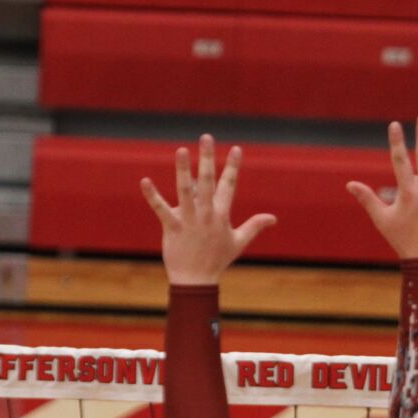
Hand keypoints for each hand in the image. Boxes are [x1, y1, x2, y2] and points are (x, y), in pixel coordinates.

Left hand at [141, 135, 275, 284]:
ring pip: (185, 191)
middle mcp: (206, 214)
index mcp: (221, 215)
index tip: (236, 149)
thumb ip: (255, 226)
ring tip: (181, 150)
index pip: (229, 186)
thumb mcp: (239, 242)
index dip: (232, 167)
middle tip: (206, 137)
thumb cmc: (218, 260)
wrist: (197, 280)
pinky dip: (152, 196)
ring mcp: (188, 220)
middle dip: (207, 159)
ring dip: (183, 171)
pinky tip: (145, 181)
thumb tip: (273, 218)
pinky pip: (161, 209)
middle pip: (207, 182)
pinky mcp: (172, 227)